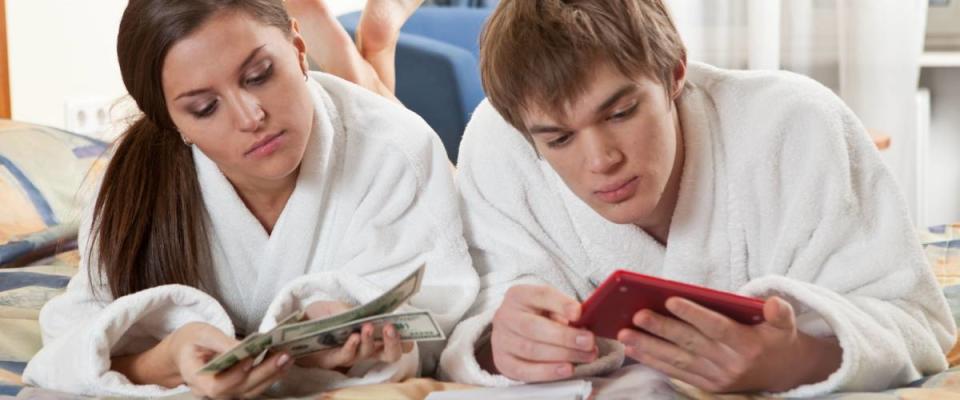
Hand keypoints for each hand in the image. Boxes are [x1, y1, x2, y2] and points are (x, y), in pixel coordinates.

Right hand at [168, 322, 292, 398]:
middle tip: (284, 356)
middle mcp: (209, 392)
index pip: (216, 385)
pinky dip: (270, 375)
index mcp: (195, 377)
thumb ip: (222, 342)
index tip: (251, 358)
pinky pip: (254, 386)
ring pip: (250, 391)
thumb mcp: (202, 333)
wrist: (185, 352)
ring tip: (288, 358)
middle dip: (264, 373)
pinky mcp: (236, 389)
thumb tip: (245, 347)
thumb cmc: (192, 340)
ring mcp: (224, 393)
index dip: (235, 375)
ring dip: (272, 375)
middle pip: (239, 389)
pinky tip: (283, 362)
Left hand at [294, 301, 413, 369]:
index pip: (397, 341)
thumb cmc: (322, 314)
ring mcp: (351, 355)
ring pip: (369, 354)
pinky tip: (353, 337)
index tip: (413, 330)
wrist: (296, 322)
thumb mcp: (340, 306)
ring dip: (370, 340)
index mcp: (374, 334)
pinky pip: (346, 357)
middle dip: (394, 342)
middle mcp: (366, 348)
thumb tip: (370, 313)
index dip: (407, 338)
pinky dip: (352, 346)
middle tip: (391, 328)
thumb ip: (355, 311)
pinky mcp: (332, 360)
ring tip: (368, 327)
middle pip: (390, 354)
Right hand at [488, 285, 598, 381]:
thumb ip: (564, 312)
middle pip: (534, 327)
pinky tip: (566, 369)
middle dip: (565, 336)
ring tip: (586, 356)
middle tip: (588, 342)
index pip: (540, 295)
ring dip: (562, 355)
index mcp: (519, 295)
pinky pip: (524, 371)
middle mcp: (506, 316)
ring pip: (531, 350)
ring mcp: (501, 340)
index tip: (579, 313)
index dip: (561, 304)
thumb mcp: (549, 305)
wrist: (512, 331)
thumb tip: (584, 325)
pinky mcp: (503, 362)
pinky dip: (548, 372)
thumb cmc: (537, 316)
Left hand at [617, 296, 841, 392]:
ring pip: (677, 360)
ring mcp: (716, 376)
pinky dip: (653, 362)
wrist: (785, 373)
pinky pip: (675, 373)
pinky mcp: (707, 385)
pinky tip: (633, 351)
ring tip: (624, 335)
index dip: (693, 314)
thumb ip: (780, 313)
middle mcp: (729, 362)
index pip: (716, 327)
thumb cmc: (778, 341)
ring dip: (649, 348)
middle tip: (636, 315)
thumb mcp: (786, 325)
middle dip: (661, 329)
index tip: (670, 299)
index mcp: (747, 344)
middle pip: (690, 343)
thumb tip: (773, 303)